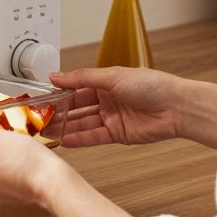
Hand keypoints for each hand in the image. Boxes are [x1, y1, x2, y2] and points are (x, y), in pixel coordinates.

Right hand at [48, 67, 186, 147]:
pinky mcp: (118, 134)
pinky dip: (80, 139)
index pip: (76, 88)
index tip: (41, 99)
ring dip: (65, 127)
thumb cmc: (151, 85)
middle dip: (59, 113)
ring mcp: (112, 118)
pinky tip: (64, 140)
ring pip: (83, 123)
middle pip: (77, 108)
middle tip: (39, 119)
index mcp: (106, 82)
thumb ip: (81, 78)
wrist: (177, 107)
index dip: (59, 94)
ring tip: (46, 132)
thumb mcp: (112, 76)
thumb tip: (55, 75)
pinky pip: (94, 137)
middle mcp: (107, 100)